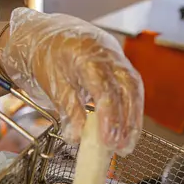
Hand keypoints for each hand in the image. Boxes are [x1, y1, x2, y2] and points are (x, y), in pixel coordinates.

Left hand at [0, 8, 143, 155]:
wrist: (51, 35)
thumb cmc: (49, 57)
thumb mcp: (53, 83)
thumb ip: (68, 110)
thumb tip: (76, 137)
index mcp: (86, 56)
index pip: (104, 90)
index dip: (109, 118)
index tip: (108, 141)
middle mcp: (108, 55)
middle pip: (126, 90)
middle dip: (126, 122)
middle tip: (121, 148)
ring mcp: (118, 59)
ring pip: (134, 90)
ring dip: (133, 121)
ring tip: (126, 146)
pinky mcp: (122, 67)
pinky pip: (132, 90)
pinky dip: (131, 112)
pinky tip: (127, 131)